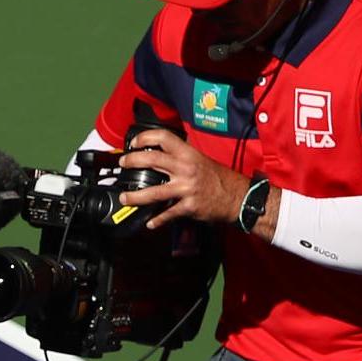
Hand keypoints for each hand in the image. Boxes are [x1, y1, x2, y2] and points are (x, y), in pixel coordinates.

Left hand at [119, 129, 251, 228]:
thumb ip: (181, 156)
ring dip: (135, 197)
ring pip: (154, 192)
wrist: (238, 196)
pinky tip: (149, 223)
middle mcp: (186, 168)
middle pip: (152, 160)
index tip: (133, 143)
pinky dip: (157, 220)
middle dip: (132, 161)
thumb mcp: (200, 160)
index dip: (145, 137)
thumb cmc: (218, 178)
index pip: (164, 138)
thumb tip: (161, 153)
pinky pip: (168, 214)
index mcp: (188, 154)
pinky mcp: (188, 206)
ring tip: (124, 198)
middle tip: (123, 164)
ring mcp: (186, 188)